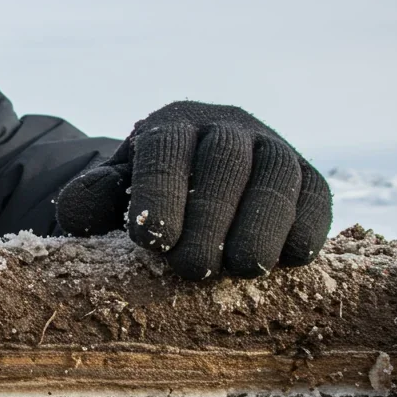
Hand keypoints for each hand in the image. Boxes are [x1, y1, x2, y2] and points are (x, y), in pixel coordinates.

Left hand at [54, 101, 331, 278]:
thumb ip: (90, 201)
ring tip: (245, 269)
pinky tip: (289, 260)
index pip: (165, 150)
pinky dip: (307, 225)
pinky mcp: (308, 177)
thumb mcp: (109, 197)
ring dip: (263, 223)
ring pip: (277, 173)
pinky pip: (316, 195)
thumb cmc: (144, 199)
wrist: (192, 191)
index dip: (160, 193)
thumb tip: (80, 209)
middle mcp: (225, 127)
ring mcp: (272, 147)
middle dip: (211, 216)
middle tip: (194, 268)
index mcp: (170, 127)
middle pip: (224, 161)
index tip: (152, 241)